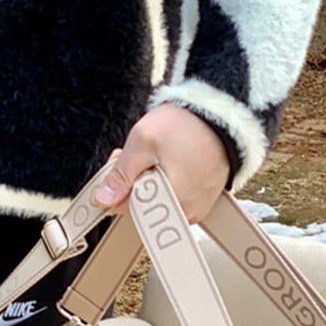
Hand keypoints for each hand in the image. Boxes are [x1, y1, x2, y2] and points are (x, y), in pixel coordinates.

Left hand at [95, 104, 230, 224]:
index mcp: (169, 202)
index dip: (118, 185)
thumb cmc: (189, 125)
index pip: (126, 208)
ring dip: (150, 182)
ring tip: (158, 157)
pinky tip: (171, 163)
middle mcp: (185, 212)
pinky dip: (168, 182)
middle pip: (143, 207)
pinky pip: (175, 198)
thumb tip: (104, 199)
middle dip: (134, 183)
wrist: (222, 113)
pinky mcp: (203, 200)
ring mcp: (197, 207)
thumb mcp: (143, 142)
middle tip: (140, 157)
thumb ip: (120, 174)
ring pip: (158, 203)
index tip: (121, 165)